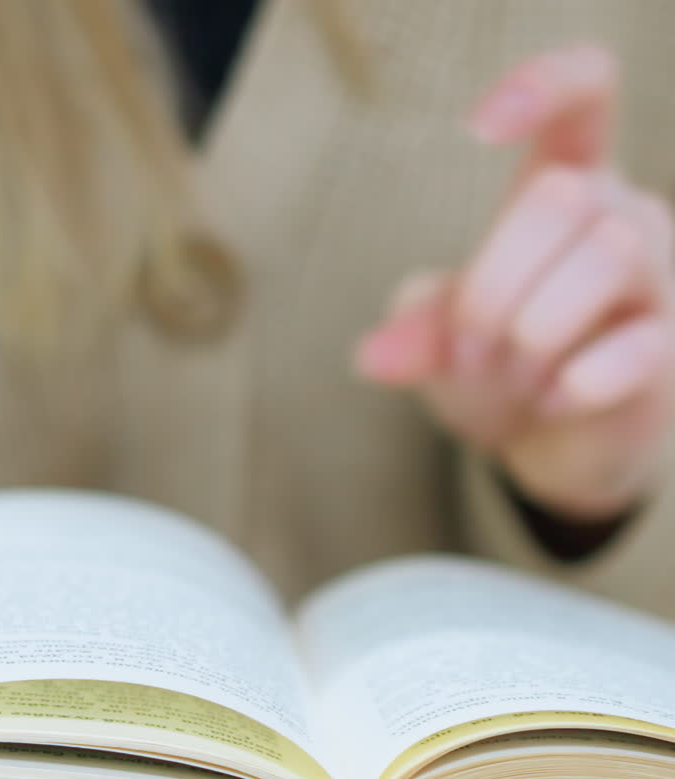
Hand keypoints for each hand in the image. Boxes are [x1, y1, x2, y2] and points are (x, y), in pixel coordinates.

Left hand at [355, 46, 674, 521]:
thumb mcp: (443, 339)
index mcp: (567, 183)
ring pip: (608, 254)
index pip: (585, 91)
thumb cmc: (498, 367)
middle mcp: (623, 216)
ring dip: (535, 330)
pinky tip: (552, 402)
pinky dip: (571, 384)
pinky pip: (632, 349)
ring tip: (516, 377)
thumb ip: (417, 329)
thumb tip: (375, 358)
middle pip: (563, 195)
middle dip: (495, 283)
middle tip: (473, 351)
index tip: (475, 129)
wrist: (548, 447)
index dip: (541, 87)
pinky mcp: (670, 349)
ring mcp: (658, 280)